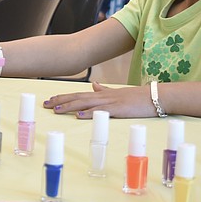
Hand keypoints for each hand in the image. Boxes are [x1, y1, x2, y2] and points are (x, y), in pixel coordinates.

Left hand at [42, 82, 156, 117]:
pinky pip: (101, 111)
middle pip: (78, 98)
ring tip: (56, 109)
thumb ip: (104, 90)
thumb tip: (93, 85)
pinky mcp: (118, 110)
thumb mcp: (117, 93)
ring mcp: (110, 102)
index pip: (78, 94)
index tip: (50, 99)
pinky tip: (79, 115)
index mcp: (101, 94)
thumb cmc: (137, 97)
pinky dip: (89, 113)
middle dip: (61, 101)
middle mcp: (103, 96)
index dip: (64, 96)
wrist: (155, 97)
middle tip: (45, 104)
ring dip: (70, 106)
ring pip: (86, 103)